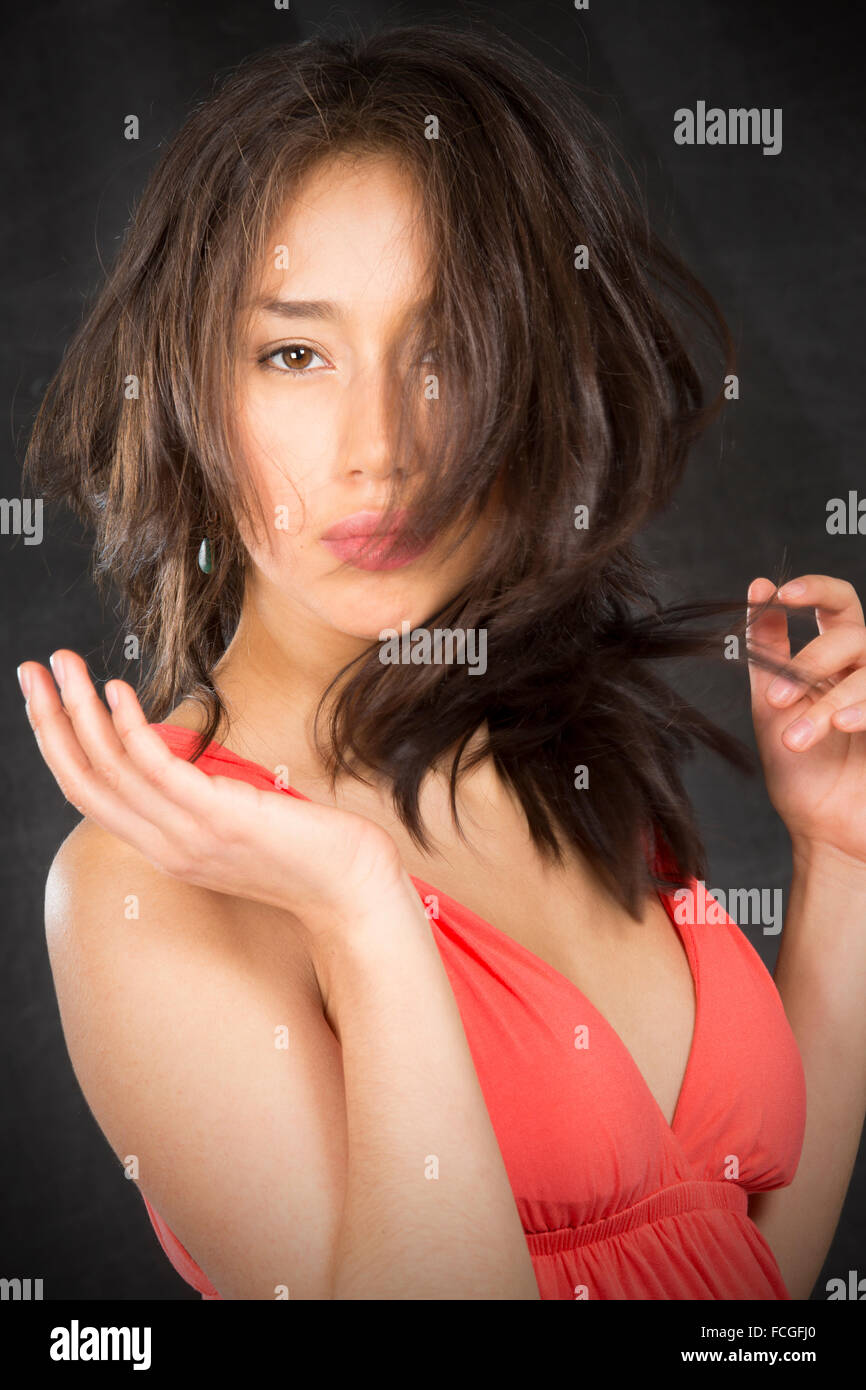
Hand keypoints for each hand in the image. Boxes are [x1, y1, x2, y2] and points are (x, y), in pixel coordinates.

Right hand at [16, 649, 404, 935]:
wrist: (354, 891)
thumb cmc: (308, 851)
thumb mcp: (238, 824)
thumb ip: (202, 800)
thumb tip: (185, 757)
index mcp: (167, 847)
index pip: (94, 796)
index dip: (62, 746)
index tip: (46, 700)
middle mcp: (167, 846)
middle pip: (85, 782)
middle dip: (51, 722)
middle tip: (31, 670)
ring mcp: (190, 835)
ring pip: (111, 770)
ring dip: (78, 712)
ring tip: (63, 665)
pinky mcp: (220, 818)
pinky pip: (156, 770)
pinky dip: (128, 728)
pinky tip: (115, 691)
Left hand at [746, 574, 865, 869]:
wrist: (823, 830)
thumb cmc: (801, 772)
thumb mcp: (772, 704)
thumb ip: (769, 650)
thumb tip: (756, 592)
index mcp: (836, 660)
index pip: (837, 603)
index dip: (814, 588)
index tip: (779, 594)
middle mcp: (865, 671)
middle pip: (852, 634)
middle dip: (811, 662)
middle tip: (775, 701)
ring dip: (828, 701)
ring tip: (796, 738)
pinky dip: (862, 706)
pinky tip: (842, 725)